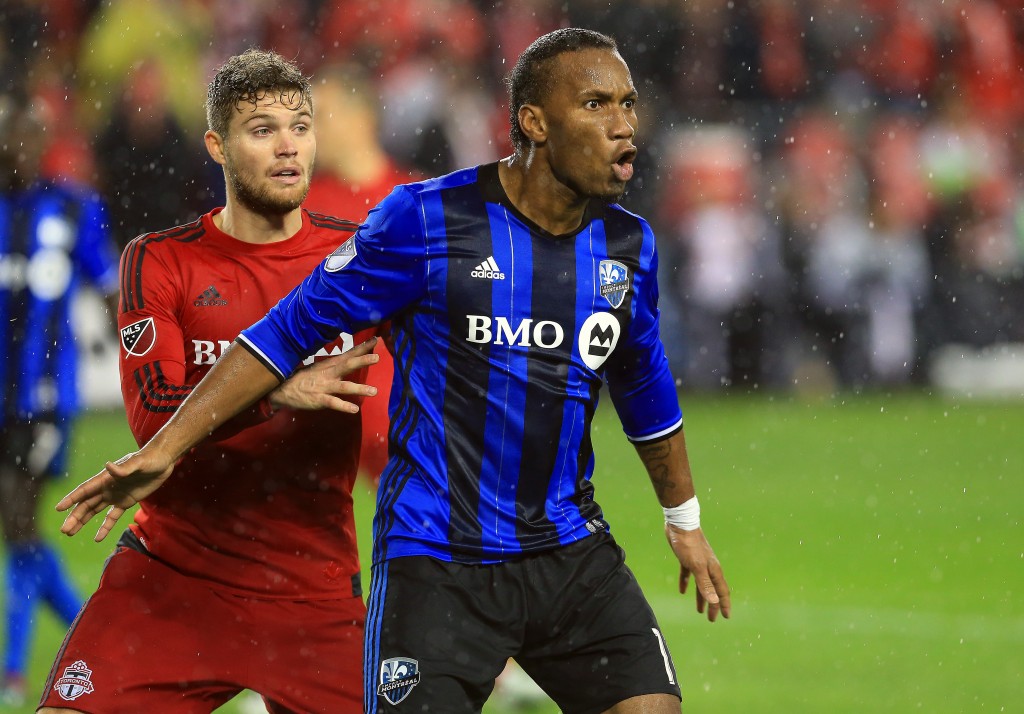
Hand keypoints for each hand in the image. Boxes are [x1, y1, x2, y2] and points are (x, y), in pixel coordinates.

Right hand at [56, 448, 174, 540]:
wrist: (163, 460)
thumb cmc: (150, 458)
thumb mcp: (138, 463)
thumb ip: (123, 467)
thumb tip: (108, 466)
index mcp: (106, 478)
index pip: (85, 490)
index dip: (71, 499)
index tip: (58, 508)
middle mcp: (107, 487)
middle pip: (86, 504)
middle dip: (74, 516)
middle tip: (64, 530)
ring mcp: (115, 495)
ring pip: (94, 511)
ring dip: (83, 521)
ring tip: (70, 533)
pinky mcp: (126, 501)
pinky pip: (112, 516)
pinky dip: (105, 527)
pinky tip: (97, 538)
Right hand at [268, 337, 379, 411]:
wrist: (282, 389)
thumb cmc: (304, 378)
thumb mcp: (320, 367)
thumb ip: (336, 363)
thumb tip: (351, 357)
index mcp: (330, 364)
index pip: (349, 354)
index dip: (362, 347)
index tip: (376, 340)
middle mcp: (329, 373)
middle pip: (348, 365)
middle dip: (362, 360)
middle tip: (377, 357)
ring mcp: (324, 386)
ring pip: (344, 386)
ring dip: (359, 388)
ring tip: (374, 391)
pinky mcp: (318, 399)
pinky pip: (332, 402)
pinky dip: (343, 406)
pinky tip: (354, 409)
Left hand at [665, 524, 730, 621]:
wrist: (680, 524)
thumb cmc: (689, 545)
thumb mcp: (696, 566)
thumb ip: (704, 584)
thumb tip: (714, 601)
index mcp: (713, 570)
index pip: (721, 591)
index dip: (723, 605)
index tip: (726, 617)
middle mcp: (708, 567)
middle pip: (712, 590)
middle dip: (713, 605)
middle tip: (711, 619)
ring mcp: (697, 563)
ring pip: (701, 584)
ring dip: (701, 597)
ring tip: (699, 610)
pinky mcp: (686, 558)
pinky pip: (688, 575)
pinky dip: (686, 583)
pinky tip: (682, 591)